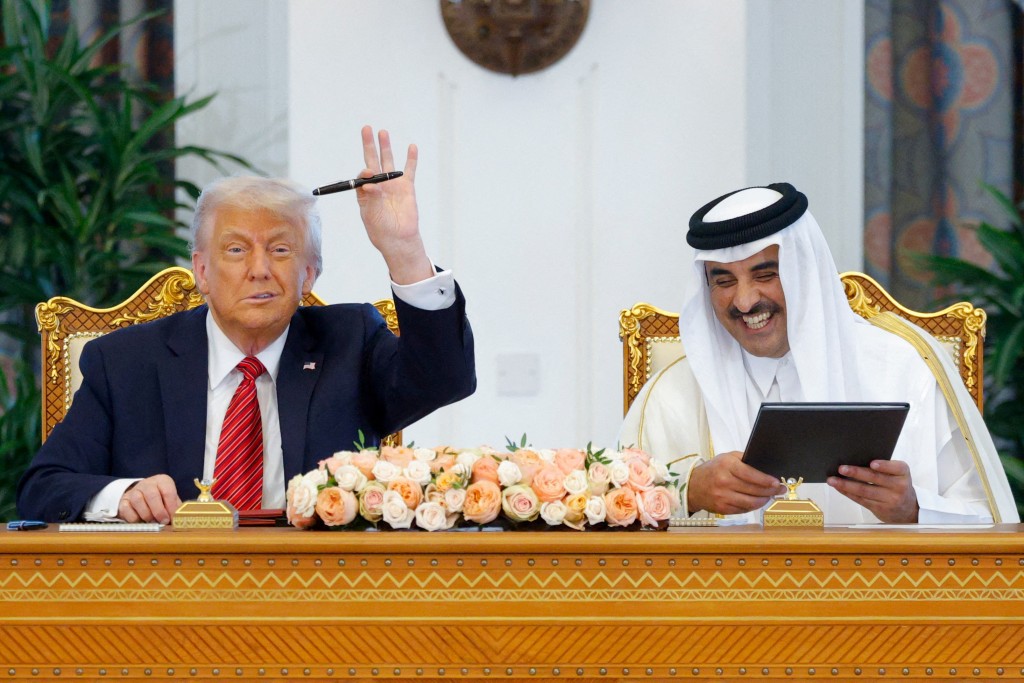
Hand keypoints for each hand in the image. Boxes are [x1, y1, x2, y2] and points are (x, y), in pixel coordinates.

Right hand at [118, 475, 180, 523]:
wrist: (141, 497)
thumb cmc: (160, 500)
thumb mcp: (170, 500)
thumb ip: (175, 507)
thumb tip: (179, 518)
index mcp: (162, 481)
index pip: (167, 491)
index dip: (171, 506)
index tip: (173, 517)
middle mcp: (147, 483)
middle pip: (152, 495)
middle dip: (159, 511)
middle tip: (163, 521)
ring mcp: (133, 491)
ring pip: (138, 501)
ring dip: (147, 515)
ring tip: (152, 522)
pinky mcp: (123, 501)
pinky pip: (127, 510)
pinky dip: (134, 519)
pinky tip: (140, 521)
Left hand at [356, 125, 432, 283]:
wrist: (398, 239)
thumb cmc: (380, 230)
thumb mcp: (369, 214)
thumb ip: (368, 197)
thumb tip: (369, 182)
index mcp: (366, 191)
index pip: (363, 175)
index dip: (365, 172)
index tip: (368, 173)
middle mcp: (378, 185)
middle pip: (373, 160)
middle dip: (369, 144)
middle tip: (366, 128)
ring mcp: (392, 185)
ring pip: (389, 161)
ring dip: (386, 146)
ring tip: (383, 132)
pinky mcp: (407, 188)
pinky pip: (409, 170)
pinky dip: (411, 159)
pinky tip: (411, 147)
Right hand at [687, 451, 785, 514]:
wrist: (693, 486)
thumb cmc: (713, 469)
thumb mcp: (726, 458)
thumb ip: (744, 460)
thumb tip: (766, 468)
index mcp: (726, 465)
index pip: (751, 474)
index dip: (766, 480)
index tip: (777, 482)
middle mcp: (724, 482)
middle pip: (753, 490)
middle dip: (770, 491)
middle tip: (780, 490)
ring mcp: (722, 497)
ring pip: (750, 502)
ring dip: (764, 500)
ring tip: (770, 496)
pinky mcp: (722, 509)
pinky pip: (743, 509)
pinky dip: (753, 506)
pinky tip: (757, 501)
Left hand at [827, 459, 918, 522]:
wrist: (908, 510)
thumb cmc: (897, 486)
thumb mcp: (898, 475)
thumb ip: (884, 468)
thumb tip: (855, 460)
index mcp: (903, 473)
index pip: (896, 468)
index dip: (884, 466)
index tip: (872, 463)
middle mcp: (899, 487)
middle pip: (875, 478)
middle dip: (856, 473)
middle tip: (841, 468)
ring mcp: (889, 500)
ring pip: (865, 490)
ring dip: (846, 485)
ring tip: (832, 479)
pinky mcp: (880, 509)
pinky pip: (861, 499)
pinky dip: (847, 492)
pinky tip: (838, 487)